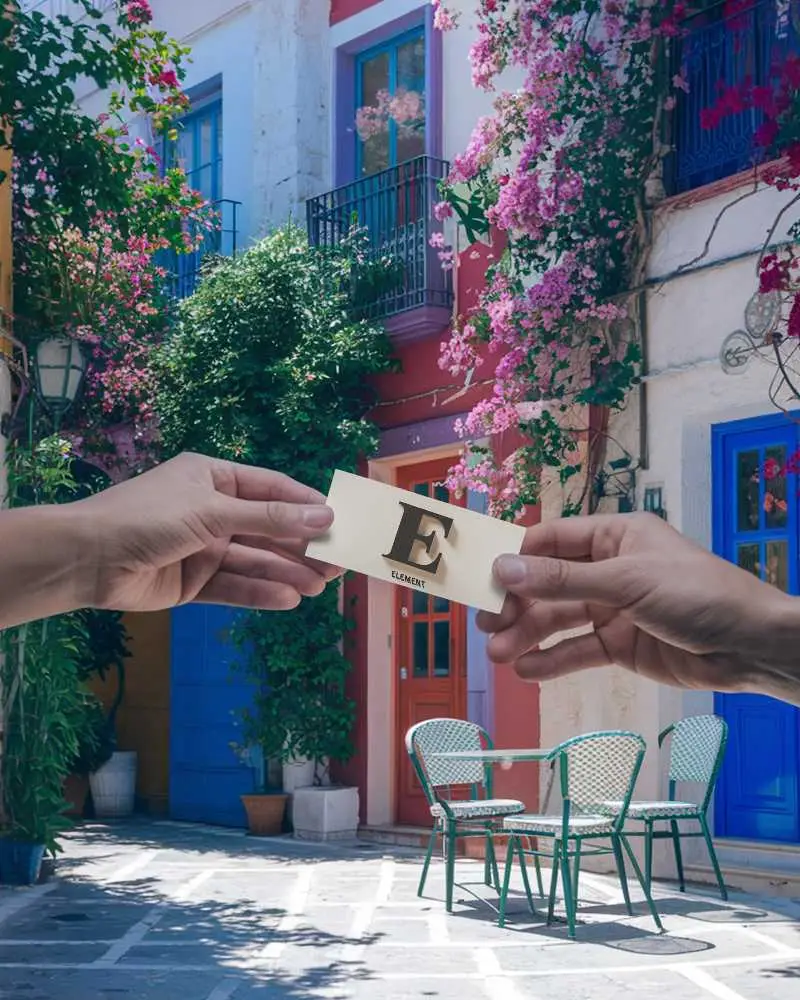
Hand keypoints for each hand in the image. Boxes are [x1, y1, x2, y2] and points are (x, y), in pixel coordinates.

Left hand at [75, 452, 339, 612]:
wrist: (87, 558)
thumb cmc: (148, 516)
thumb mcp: (213, 510)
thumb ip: (269, 518)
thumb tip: (324, 516)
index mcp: (214, 478)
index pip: (271, 489)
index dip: (305, 505)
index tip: (340, 521)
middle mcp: (212, 511)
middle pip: (267, 529)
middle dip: (302, 545)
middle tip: (339, 562)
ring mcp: (203, 548)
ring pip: (254, 561)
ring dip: (286, 571)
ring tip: (321, 585)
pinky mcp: (193, 583)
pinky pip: (234, 586)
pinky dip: (260, 592)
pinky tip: (288, 598)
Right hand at [478, 512, 799, 703]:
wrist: (750, 646)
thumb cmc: (696, 594)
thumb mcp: (625, 582)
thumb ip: (562, 580)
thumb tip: (504, 569)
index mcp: (613, 537)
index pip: (551, 540)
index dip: (517, 559)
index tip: (485, 581)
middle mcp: (609, 569)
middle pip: (549, 583)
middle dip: (517, 604)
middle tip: (486, 625)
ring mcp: (614, 608)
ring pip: (559, 619)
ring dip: (528, 635)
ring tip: (498, 654)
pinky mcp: (621, 645)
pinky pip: (578, 650)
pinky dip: (553, 660)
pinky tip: (527, 670)